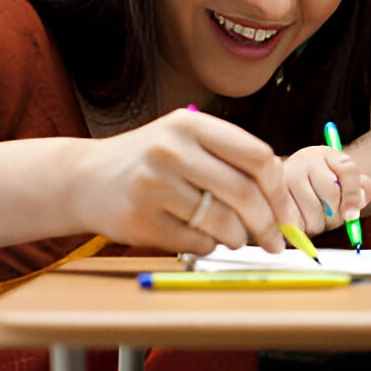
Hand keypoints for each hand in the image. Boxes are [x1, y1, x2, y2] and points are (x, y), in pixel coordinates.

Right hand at [67, 108, 296, 254]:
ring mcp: (152, 184)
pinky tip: (200, 237)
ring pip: (223, 223)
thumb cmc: (151, 163)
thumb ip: (233, 163)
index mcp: (191, 124)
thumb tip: (284, 209)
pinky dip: (209, 246)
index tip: (288, 214)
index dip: (280, 191)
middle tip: (276, 240)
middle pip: (244, 193)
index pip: (257, 157)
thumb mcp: (188, 142)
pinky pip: (196, 242)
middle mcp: (171, 149)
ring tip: (234, 237)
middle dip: (268, 224)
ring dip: (238, 238)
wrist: (83, 178)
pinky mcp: (139, 219)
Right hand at [282, 145, 370, 235]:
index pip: (347, 170)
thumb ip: (360, 190)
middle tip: (332, 218)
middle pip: (331, 194)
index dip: (353, 195)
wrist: (291, 187)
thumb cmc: (323, 188)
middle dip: (336, 213)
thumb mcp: (346, 183)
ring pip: (312, 210)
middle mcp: (304, 159)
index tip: (352, 215)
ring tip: (315, 219)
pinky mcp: (270, 196)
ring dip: (319, 224)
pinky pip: (293, 221)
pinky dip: (301, 229)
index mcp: (327, 154)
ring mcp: (285, 176)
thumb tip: (353, 210)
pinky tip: (301, 223)